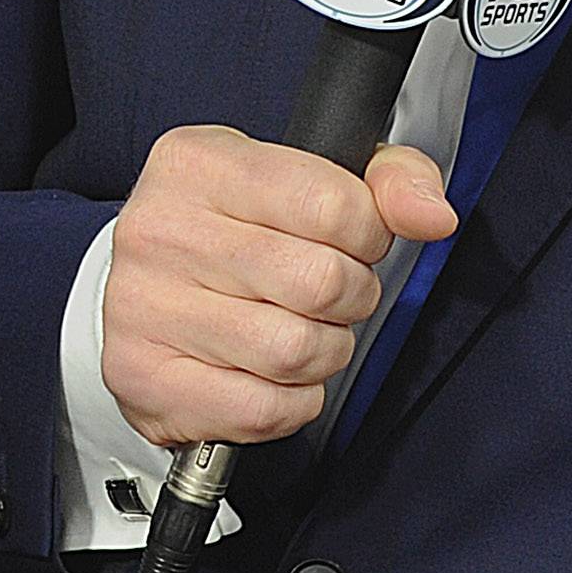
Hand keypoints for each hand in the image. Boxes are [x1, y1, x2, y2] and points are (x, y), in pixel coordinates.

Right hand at [99, 126, 455, 449]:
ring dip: (324, 352)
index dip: (369, 235)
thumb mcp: (302, 173)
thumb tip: (432, 214)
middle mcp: (163, 230)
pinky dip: (292, 400)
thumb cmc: (232, 230)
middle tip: (332, 294)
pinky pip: (264, 407)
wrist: (139, 289)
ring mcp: (145, 307)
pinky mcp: (146, 379)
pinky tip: (272, 373)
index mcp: (200, 164)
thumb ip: (387, 178)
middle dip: (351, 297)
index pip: (335, 205)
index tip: (354, 242)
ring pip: (295, 352)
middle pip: (321, 283)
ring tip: (301, 330)